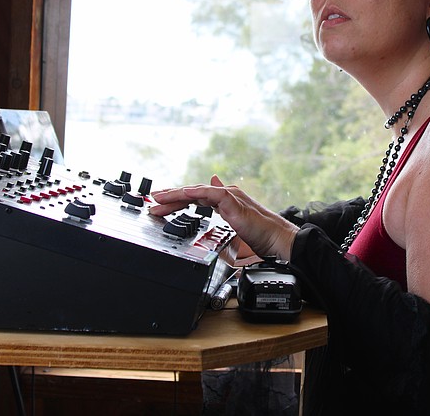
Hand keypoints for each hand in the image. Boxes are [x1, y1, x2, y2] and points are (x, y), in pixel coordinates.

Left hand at [149, 175, 297, 260]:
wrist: (276, 239)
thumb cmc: (260, 236)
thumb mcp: (234, 226)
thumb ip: (221, 214)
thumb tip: (213, 203)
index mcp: (225, 202)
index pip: (196, 198)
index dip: (178, 201)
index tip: (161, 205)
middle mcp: (225, 195)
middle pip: (192, 193)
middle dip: (171, 197)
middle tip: (153, 201)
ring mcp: (228, 196)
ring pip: (196, 191)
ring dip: (176, 194)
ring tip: (159, 197)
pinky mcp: (232, 200)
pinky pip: (209, 193)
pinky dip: (194, 193)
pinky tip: (181, 194)